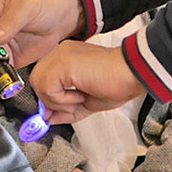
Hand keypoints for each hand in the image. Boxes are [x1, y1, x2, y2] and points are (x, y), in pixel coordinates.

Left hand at [29, 41, 143, 123]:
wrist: (134, 73)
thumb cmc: (118, 83)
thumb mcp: (86, 102)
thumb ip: (65, 109)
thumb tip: (47, 119)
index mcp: (66, 58)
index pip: (44, 79)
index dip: (49, 99)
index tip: (59, 112)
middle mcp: (60, 53)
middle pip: (37, 81)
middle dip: (50, 101)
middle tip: (73, 106)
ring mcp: (60, 55)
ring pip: (39, 85)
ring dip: (58, 101)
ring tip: (80, 100)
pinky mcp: (63, 63)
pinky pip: (48, 88)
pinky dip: (62, 99)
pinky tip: (81, 95)